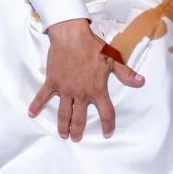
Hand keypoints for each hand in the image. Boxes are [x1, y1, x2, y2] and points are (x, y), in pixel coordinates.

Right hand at [29, 19, 144, 141]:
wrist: (71, 35)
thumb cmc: (93, 46)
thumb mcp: (113, 59)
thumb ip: (126, 74)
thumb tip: (141, 82)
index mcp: (97, 89)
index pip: (106, 112)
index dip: (107, 125)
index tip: (107, 133)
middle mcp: (81, 93)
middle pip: (80, 118)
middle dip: (78, 130)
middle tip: (76, 138)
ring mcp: (65, 89)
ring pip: (63, 113)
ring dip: (63, 125)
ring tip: (63, 134)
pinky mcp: (52, 82)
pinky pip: (42, 96)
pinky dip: (36, 105)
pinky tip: (31, 114)